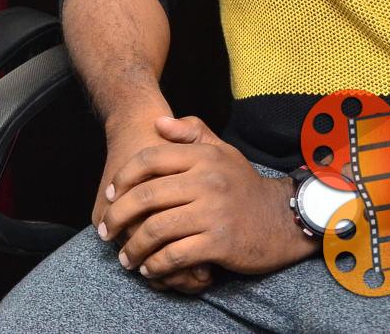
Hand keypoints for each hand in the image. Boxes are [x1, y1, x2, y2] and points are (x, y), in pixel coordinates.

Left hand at [102, 116, 313, 291]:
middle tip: (105, 231)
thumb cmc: (244, 185)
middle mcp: (206, 181)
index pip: (149, 160)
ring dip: (134, 247)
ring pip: (156, 229)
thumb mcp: (222, 151)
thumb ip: (191, 132)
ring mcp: (213, 212)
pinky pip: (176, 255)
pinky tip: (149, 268)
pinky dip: (156, 264)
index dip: (122, 178)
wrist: (284, 219)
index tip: (109, 196)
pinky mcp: (220, 242)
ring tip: (125, 257)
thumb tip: (158, 122)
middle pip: (145, 196)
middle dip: (117, 216)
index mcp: (202, 157)